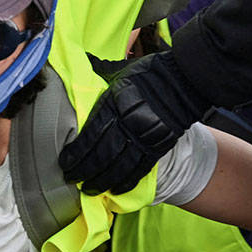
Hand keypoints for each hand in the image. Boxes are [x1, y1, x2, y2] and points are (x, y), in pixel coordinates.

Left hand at [59, 50, 207, 195]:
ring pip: (118, 166)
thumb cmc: (151, 73)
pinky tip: (115, 189)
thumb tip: (83, 62)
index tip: (65, 162)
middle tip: (72, 179)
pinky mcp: (158, 147)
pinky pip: (139, 169)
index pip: (91, 134)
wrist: (186, 80)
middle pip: (101, 154)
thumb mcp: (122, 70)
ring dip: (102, 180)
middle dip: (84, 170)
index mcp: (114, 104)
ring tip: (90, 189)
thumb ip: (101, 73)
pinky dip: (126, 181)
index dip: (76, 152)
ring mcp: (144, 137)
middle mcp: (127, 124)